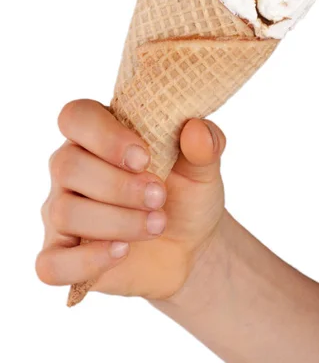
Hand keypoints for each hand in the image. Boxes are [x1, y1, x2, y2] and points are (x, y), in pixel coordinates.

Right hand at [36, 99, 225, 300]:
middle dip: (118, 185)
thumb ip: (205, 144)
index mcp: (100, 134)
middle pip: (67, 165)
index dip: (104, 135)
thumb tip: (195, 129)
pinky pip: (51, 263)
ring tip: (157, 224)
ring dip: (117, 221)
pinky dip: (86, 260)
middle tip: (159, 196)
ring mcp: (62, 210)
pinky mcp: (62, 254)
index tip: (143, 158)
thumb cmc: (187, 195)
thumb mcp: (203, 168)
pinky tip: (122, 252)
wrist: (191, 246)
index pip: (76, 116)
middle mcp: (71, 167)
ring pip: (64, 211)